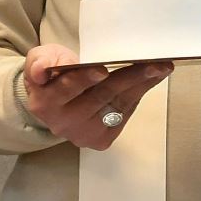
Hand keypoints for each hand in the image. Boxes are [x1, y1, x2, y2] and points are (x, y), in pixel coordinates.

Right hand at [21, 44, 171, 149]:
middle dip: (128, 79)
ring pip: (117, 105)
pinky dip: (139, 94)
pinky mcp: (102, 139)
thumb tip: (41, 70)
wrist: (53, 102)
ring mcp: (84, 134)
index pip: (66, 89)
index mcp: (46, 102)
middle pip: (100, 97)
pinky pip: (125, 113)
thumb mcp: (39, 60)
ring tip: (161, 68)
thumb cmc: (50, 74)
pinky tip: (152, 79)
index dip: (84, 79)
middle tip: (152, 64)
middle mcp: (64, 123)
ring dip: (142, 85)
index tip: (101, 69)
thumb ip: (40, 62)